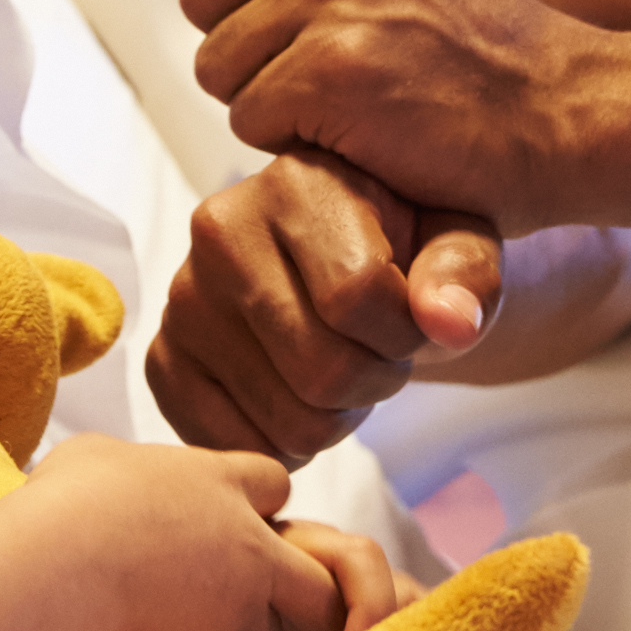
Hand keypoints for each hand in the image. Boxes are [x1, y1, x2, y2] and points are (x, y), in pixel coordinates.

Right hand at [0, 436, 343, 630]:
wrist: (55, 568)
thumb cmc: (57, 509)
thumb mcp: (87, 461)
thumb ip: (121, 469)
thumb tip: (111, 480)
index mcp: (212, 479)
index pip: (272, 482)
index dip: (260, 504)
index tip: (240, 521)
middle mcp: (243, 535)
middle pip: (315, 562)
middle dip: (301, 585)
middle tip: (262, 604)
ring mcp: (239, 593)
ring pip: (267, 623)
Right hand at [148, 151, 501, 462]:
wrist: (336, 267)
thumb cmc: (404, 251)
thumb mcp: (457, 240)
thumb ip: (467, 273)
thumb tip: (449, 324)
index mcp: (295, 183)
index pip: (360, 300)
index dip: (407, 336)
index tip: (412, 322)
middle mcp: (220, 231)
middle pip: (324, 372)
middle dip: (375, 383)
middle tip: (377, 356)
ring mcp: (182, 299)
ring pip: (288, 423)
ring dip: (336, 419)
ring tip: (339, 370)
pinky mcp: (163, 358)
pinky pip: (234, 447)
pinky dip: (283, 448)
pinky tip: (296, 400)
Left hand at [150, 0, 597, 225]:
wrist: (558, 111)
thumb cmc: (477, 43)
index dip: (264, 1)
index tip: (342, 18)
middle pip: (202, 0)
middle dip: (257, 50)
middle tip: (347, 65)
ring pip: (217, 65)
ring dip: (276, 101)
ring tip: (357, 96)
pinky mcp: (331, 67)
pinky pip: (249, 119)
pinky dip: (298, 143)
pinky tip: (365, 129)